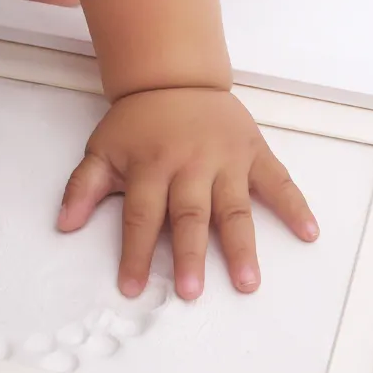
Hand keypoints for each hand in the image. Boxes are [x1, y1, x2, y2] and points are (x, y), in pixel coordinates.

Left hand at [58, 88, 317, 299]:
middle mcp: (189, 165)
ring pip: (234, 207)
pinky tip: (309, 232)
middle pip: (188, 216)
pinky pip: (279, 180)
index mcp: (149, 167)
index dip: (135, 253)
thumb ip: (82, 187)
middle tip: (192, 292)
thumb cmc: (136, 124)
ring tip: (247, 281)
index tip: (133, 288)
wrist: (174, 80)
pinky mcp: (253, 151)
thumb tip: (63, 225)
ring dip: (241, 246)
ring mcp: (225, 159)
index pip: (140, 217)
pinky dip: (295, 205)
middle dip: (190, 256)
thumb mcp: (101, 150)